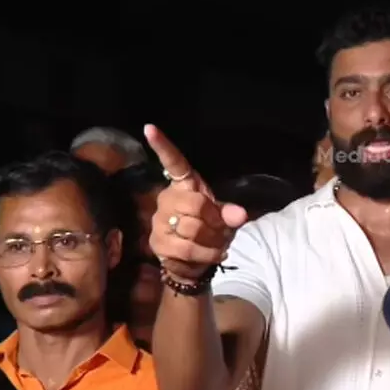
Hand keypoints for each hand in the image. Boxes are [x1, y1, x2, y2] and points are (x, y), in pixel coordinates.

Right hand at [144, 124, 246, 279]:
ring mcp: (159, 220)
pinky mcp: (158, 242)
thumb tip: (240, 215)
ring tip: (216, 243)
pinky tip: (214, 253)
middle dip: (214, 220)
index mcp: (185, 185)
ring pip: (192, 228)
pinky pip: (187, 247)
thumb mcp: (226, 218)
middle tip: (220, 229)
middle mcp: (168, 199)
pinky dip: (207, 253)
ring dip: (212, 239)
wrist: (196, 261)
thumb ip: (232, 213)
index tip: (149, 128)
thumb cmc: (210, 231)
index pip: (173, 162)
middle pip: (194, 204)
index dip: (162, 146)